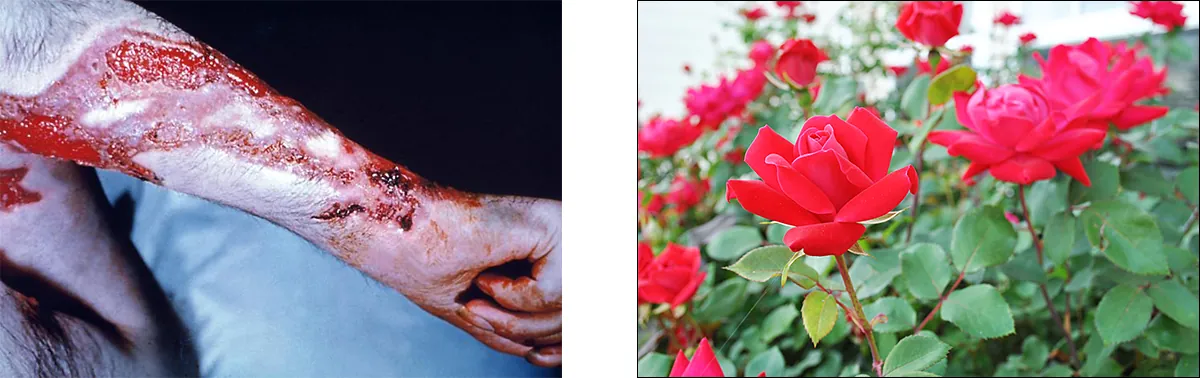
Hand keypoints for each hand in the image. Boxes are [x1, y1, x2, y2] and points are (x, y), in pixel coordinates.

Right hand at [358, 195, 562, 366]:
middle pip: (576, 313)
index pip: (578, 312)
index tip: (535, 356)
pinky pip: (551, 290)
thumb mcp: (480, 309)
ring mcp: (563, 227)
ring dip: (518, 321)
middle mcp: (566, 236)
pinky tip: (486, 277)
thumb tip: (540, 352)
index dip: (560, 346)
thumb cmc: (430, 262)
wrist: (398, 230)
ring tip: (479, 302)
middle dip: (531, 334)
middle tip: (483, 319)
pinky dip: (514, 299)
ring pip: (569, 306)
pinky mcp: (550, 223)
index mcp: (551, 252)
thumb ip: (513, 327)